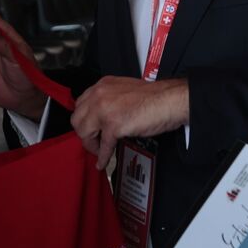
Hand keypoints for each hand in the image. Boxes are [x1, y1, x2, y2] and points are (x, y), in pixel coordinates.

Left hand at [71, 76, 188, 168]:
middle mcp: (100, 95)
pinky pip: (102, 146)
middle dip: (84, 133)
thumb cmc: (154, 97)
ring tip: (99, 150)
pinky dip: (102, 157)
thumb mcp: (124, 91)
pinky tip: (103, 161)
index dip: (84, 120)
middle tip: (93, 141)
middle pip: (77, 119)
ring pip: (84, 132)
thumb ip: (110, 100)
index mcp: (102, 85)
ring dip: (90, 145)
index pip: (80, 104)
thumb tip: (101, 118)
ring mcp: (105, 110)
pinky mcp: (114, 125)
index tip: (89, 129)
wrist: (170, 100)